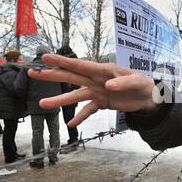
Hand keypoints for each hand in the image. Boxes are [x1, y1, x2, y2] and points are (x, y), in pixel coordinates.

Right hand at [28, 54, 156, 126]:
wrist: (149, 97)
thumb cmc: (144, 84)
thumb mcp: (137, 82)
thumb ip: (123, 83)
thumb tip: (108, 86)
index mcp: (104, 70)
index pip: (80, 65)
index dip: (63, 62)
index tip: (46, 57)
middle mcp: (96, 80)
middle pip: (71, 77)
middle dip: (52, 75)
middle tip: (33, 74)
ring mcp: (97, 91)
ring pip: (76, 96)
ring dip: (60, 100)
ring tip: (42, 104)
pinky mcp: (101, 102)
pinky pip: (88, 110)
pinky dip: (80, 117)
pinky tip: (71, 124)